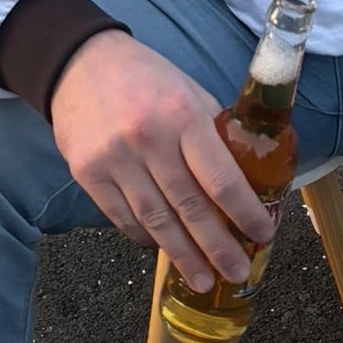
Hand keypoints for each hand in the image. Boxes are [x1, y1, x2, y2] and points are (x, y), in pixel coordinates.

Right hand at [48, 29, 275, 290]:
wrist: (79, 62)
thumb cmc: (145, 76)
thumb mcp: (188, 89)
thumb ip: (214, 130)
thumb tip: (245, 174)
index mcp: (183, 115)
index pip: (221, 177)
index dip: (245, 212)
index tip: (263, 234)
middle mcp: (149, 139)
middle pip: (190, 207)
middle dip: (217, 247)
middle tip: (237, 273)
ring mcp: (115, 159)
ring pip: (156, 220)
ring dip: (182, 255)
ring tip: (203, 280)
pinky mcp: (88, 173)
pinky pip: (122, 218)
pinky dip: (145, 237)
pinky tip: (162, 250)